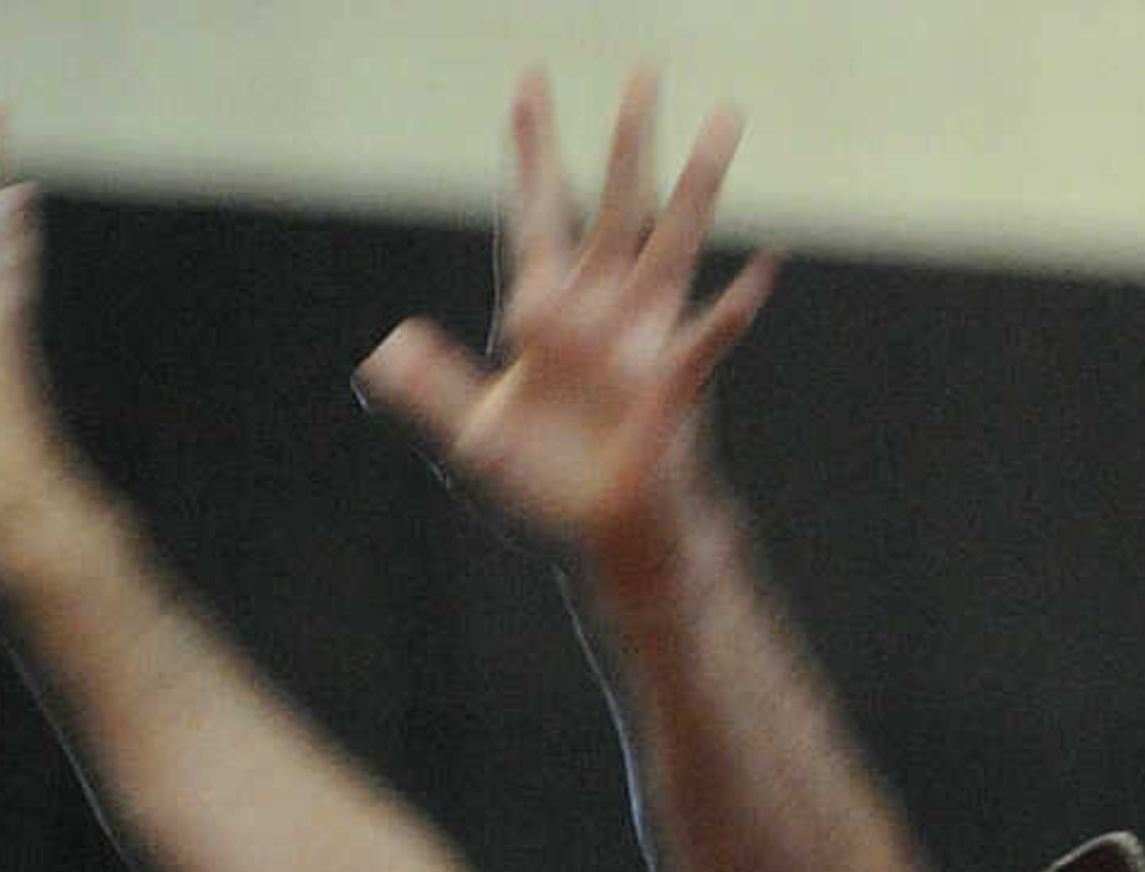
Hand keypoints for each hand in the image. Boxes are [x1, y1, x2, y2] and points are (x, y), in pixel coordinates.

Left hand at [354, 70, 778, 562]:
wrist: (607, 528)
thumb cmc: (548, 481)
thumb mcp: (477, 435)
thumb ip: (432, 390)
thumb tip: (383, 349)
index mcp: (545, 312)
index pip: (536, 215)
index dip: (530, 155)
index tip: (526, 88)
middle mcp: (600, 308)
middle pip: (616, 205)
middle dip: (627, 138)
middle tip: (644, 69)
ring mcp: (643, 337)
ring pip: (673, 241)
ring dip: (698, 184)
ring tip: (726, 121)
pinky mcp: (673, 381)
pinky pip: (707, 336)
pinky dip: (732, 308)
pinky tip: (761, 270)